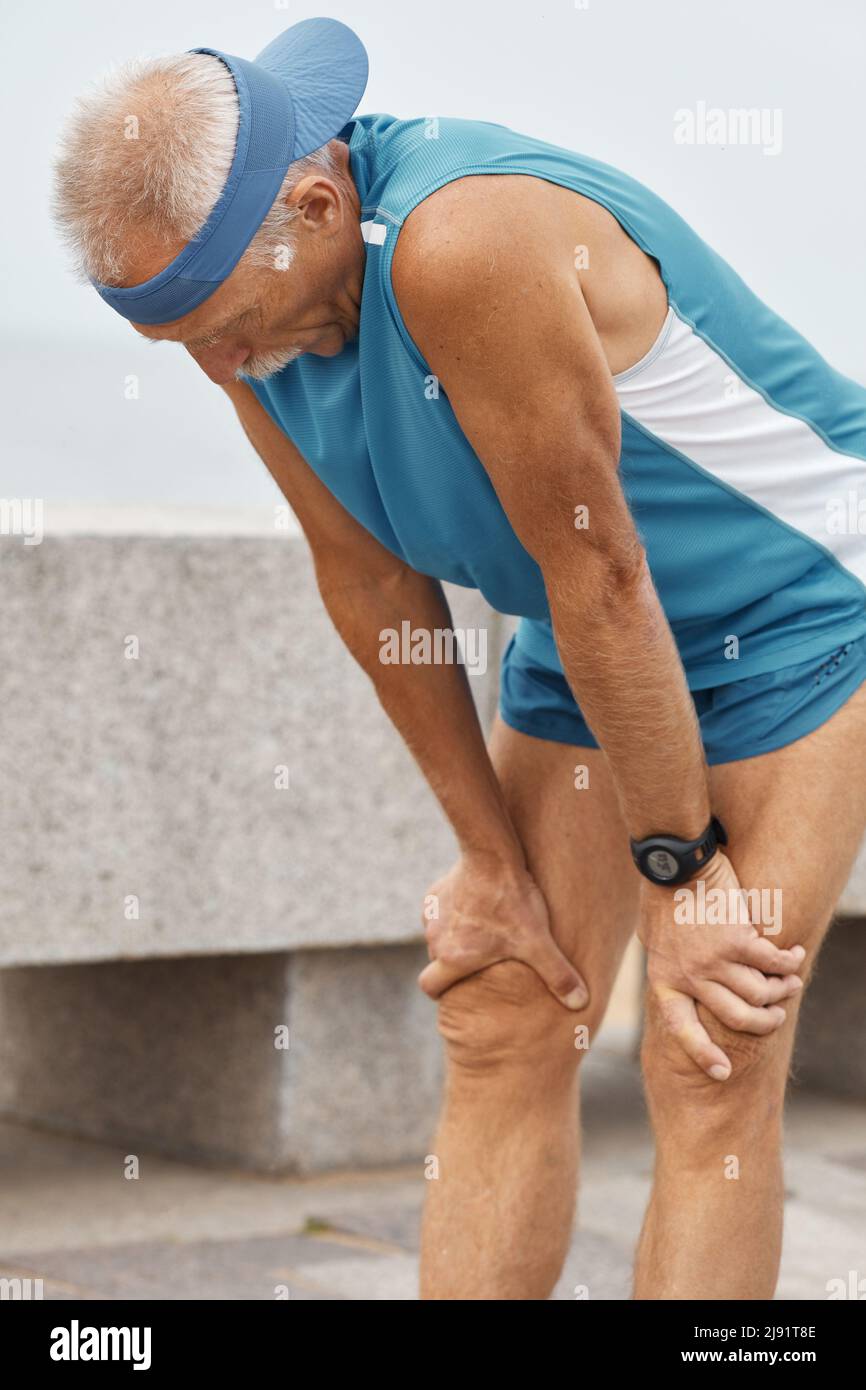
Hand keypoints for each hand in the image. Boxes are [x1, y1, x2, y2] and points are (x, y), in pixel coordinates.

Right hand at [417, 850, 588, 1009]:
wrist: (492, 856)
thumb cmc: (513, 901)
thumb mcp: (538, 941)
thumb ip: (558, 975)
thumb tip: (580, 1003)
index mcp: (452, 958)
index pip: (430, 987)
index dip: (441, 993)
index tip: (457, 990)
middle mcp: (436, 939)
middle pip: (436, 962)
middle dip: (452, 965)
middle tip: (479, 961)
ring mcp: (432, 916)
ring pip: (438, 937)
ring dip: (454, 938)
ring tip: (483, 931)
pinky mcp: (434, 894)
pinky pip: (439, 913)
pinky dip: (453, 914)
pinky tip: (476, 906)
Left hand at [639, 850, 805, 1079]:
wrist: (672, 863)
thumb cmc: (660, 895)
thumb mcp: (652, 938)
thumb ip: (668, 962)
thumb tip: (678, 979)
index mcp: (665, 981)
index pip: (683, 1029)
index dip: (704, 1053)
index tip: (723, 1072)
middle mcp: (690, 978)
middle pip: (737, 1018)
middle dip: (764, 1022)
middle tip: (776, 1016)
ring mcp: (715, 961)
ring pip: (760, 994)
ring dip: (782, 990)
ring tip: (791, 982)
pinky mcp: (738, 941)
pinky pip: (772, 964)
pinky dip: (788, 962)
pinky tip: (793, 956)